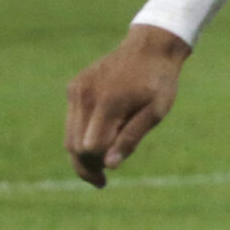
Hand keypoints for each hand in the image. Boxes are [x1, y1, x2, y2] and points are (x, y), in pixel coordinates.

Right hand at [65, 24, 190, 187]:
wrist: (150, 48)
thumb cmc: (159, 83)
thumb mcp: (156, 113)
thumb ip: (131, 138)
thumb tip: (109, 166)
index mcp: (108, 103)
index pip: (91, 147)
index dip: (96, 166)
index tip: (106, 179)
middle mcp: (86, 96)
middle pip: (74, 145)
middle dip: (85, 166)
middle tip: (100, 181)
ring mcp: (77, 90)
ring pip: (69, 135)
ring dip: (81, 154)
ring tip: (97, 168)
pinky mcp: (75, 87)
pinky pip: (72, 120)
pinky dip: (81, 135)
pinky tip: (99, 140)